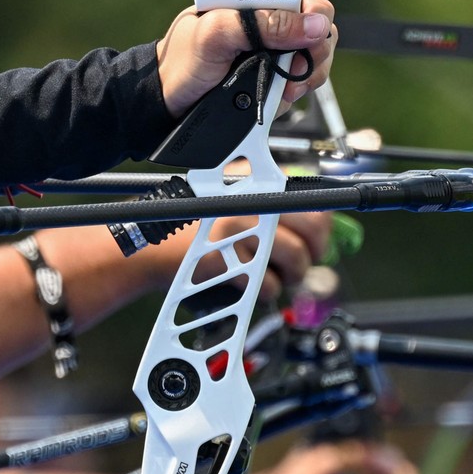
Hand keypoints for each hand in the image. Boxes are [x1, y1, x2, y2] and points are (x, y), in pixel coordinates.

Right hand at [140, 211, 334, 300]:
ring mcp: (244, 227)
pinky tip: (251, 286)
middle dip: (314, 252)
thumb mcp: (231, 199)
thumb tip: (318, 226)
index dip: (320, 228)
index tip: (317, 243)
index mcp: (257, 181)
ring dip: (291, 276)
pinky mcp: (232, 257)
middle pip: (314, 227)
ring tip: (276, 277)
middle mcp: (255, 198)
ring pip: (297, 258)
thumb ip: (270, 206)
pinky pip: (270, 283)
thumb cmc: (192, 227)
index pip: (312, 200)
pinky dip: (265, 291)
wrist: (151, 245)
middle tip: (300, 264)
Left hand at [154, 0, 336, 116]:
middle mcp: (270, 22)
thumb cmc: (184, 58)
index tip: (309, 32)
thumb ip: (262, 24)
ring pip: (315, 58)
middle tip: (295, 65)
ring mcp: (275, 51)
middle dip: (314, 49)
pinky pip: (302, 83)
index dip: (315, 13)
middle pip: (318, 28)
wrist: (171, 99)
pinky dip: (295, 92)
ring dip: (306, 75)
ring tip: (282, 85)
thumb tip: (311, 26)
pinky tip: (277, 94)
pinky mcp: (276, 77)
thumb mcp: (217, 33)